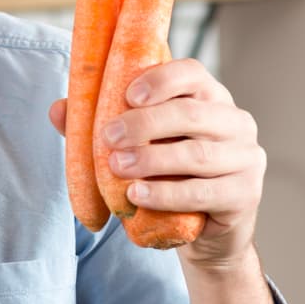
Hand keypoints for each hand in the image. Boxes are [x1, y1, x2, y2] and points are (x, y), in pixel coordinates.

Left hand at [48, 58, 266, 269]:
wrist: (207, 230)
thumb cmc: (170, 174)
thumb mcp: (141, 145)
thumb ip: (103, 124)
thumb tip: (58, 110)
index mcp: (210, 97)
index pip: (193, 73)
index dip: (162, 80)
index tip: (129, 95)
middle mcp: (235, 121)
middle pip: (191, 114)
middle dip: (145, 124)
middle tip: (108, 138)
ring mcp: (246, 157)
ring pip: (198, 154)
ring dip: (152, 160)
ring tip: (117, 168)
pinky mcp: (245, 193)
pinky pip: (203, 192)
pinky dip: (167, 194)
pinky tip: (138, 195)